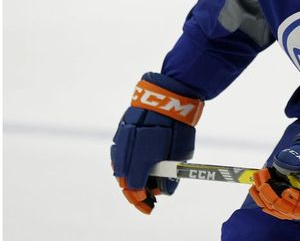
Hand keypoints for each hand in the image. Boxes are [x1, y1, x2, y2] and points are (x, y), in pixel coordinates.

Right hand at [110, 72, 203, 213]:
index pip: (135, 187)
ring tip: (140, 182)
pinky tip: (134, 165)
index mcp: (142, 158)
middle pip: (124, 180)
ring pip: (119, 167)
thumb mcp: (181, 154)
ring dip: (128, 177)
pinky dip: (125, 163)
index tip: (149, 203)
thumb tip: (162, 190)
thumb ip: (169, 175)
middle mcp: (127, 151)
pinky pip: (119, 153)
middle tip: (144, 197)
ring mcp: (121, 140)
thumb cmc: (178, 126)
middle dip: (134, 191)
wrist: (169, 97)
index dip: (141, 198)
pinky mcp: (120, 131)